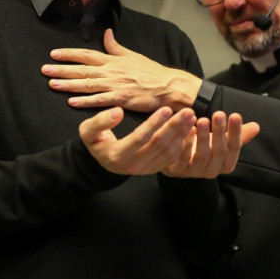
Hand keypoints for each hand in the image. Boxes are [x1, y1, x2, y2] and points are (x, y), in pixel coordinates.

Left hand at [43, 29, 202, 111]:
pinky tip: (71, 102)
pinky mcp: (121, 99)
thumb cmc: (151, 72)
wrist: (168, 86)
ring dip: (68, 84)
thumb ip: (116, 46)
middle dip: (61, 69)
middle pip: (82, 69)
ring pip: (87, 84)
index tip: (53, 54)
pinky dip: (85, 101)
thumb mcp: (132, 55)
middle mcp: (111, 71)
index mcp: (113, 60)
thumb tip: (106, 33)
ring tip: (51, 84)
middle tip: (44, 69)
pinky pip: (100, 100)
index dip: (69, 54)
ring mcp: (115, 85)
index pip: (86, 54)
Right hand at [78, 106, 195, 174]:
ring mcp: (146, 169)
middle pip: (159, 145)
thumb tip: (118, 112)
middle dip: (175, 127)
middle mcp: (133, 166)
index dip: (154, 123)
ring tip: (191, 117)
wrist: (102, 159)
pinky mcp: (154, 169)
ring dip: (182, 134)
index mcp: (118, 156)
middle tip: (188, 111)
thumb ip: (100, 121)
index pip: (140, 138)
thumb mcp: (88, 131)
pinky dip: (183, 143)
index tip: (166, 108)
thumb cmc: (95, 141)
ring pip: (169, 152)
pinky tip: (188, 129)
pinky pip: (172, 158)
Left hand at [164, 111, 259, 178]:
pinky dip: (185, 142)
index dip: (236, 132)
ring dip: (203, 137)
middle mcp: (212, 171)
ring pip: (201, 156)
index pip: (234, 148)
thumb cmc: (204, 148)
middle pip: (219, 152)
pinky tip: (188, 128)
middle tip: (219, 114)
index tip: (235, 115)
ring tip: (202, 120)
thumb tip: (257, 127)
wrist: (179, 161)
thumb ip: (238, 135)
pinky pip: (182, 156)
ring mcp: (194, 172)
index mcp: (226, 164)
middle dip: (220, 132)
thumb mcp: (222, 141)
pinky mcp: (178, 169)